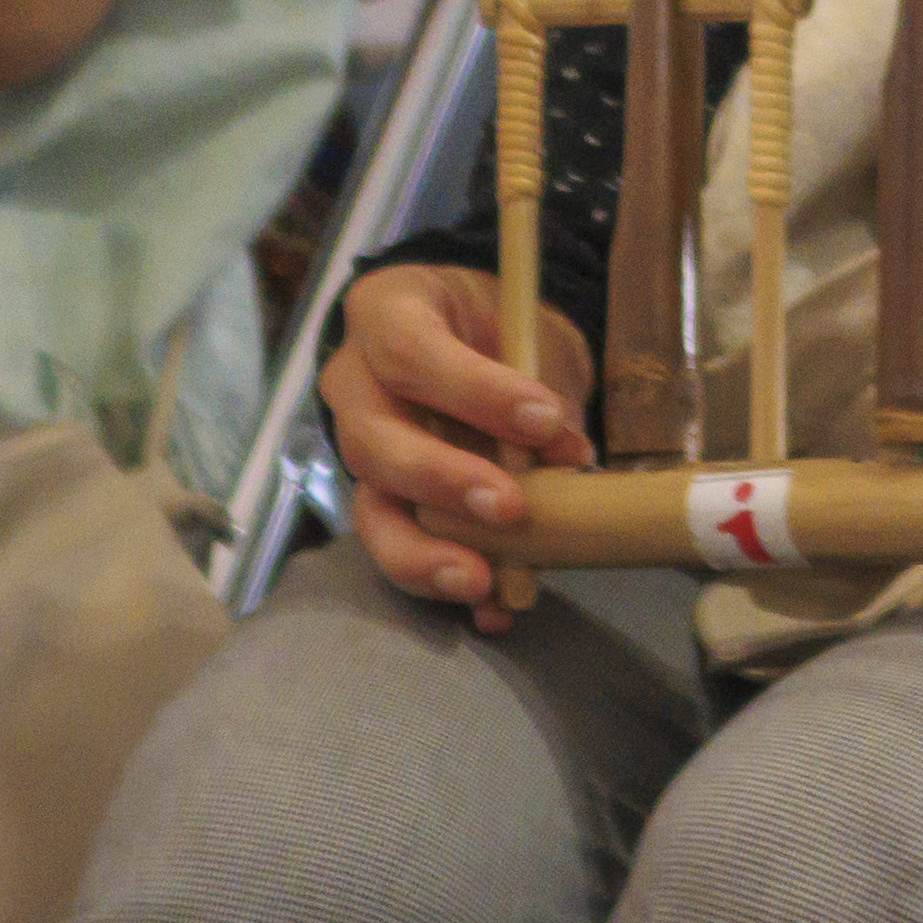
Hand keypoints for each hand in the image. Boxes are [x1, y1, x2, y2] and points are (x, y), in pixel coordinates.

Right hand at [323, 263, 595, 631]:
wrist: (483, 339)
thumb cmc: (498, 323)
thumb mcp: (523, 328)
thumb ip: (538, 381)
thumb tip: (567, 455)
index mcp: (385, 314)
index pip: (407, 350)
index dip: (473, 390)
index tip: (545, 419)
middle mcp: (355, 384)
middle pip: (374, 441)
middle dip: (441, 480)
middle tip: (509, 509)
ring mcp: (361, 449)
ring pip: (372, 508)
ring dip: (425, 552)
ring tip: (482, 583)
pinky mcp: (382, 502)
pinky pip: (401, 548)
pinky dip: (447, 581)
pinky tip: (495, 609)